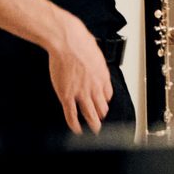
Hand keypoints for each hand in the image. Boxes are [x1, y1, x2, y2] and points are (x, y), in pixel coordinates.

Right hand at [47, 17, 112, 133]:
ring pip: (90, 113)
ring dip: (93, 123)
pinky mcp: (67, 95)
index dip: (105, 101)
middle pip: (101, 106)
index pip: (107, 94)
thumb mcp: (96, 53)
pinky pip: (72, 114)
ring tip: (95, 130)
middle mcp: (95, 87)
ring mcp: (81, 92)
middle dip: (102, 114)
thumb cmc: (81, 42)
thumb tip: (94, 60)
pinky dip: (75, 124)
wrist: (68, 42)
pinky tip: (77, 130)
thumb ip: (96, 62)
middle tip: (101, 121)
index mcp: (102, 76)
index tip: (104, 105)